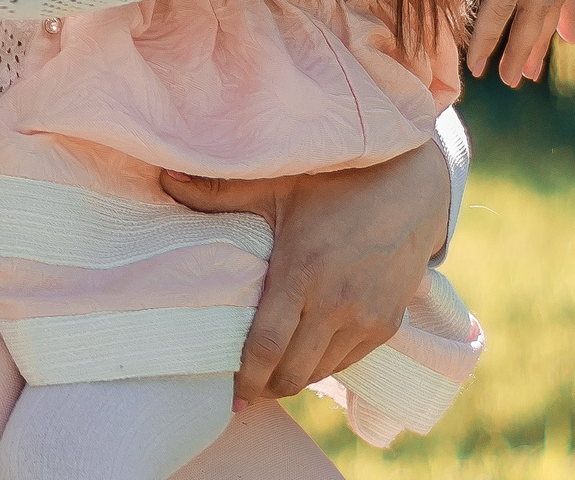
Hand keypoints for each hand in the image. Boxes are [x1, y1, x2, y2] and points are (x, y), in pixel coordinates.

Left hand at [160, 142, 447, 407]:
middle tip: (244, 389)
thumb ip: (218, 191)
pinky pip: (348, 362)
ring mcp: (367, 318)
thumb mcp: (275, 184)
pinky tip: (304, 356)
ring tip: (270, 374)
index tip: (229, 395)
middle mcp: (337, 304)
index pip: (267, 345)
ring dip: (294, 379)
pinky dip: (323, 366)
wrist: (409, 189)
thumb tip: (164, 178)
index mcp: (303, 272)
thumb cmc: (335, 182)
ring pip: (321, 372)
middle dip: (266, 387)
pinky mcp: (387, 325)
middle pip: (294, 372)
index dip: (245, 377)